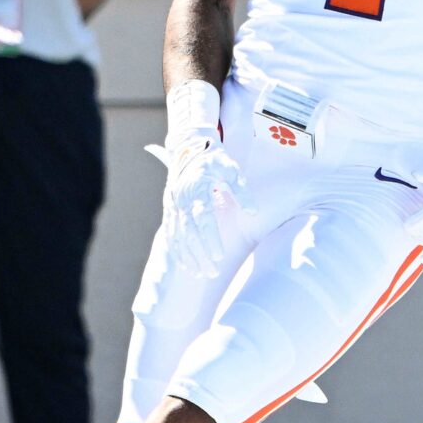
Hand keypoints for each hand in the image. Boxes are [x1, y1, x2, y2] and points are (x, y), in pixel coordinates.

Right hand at [146, 136, 255, 278]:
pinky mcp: (169, 209)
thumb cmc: (215, 160)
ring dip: (188, 257)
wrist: (190, 147)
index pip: (204, 219)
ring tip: (200, 274)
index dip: (210, 239)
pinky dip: (176, 251)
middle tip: (212, 273)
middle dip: (200, 255)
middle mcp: (181, 200)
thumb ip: (242, 192)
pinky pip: (170, 234)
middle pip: (189, 233)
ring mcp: (172, 205)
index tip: (219, 255)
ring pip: (177, 237)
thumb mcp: (232, 171)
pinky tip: (185, 265)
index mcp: (197, 189)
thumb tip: (253, 212)